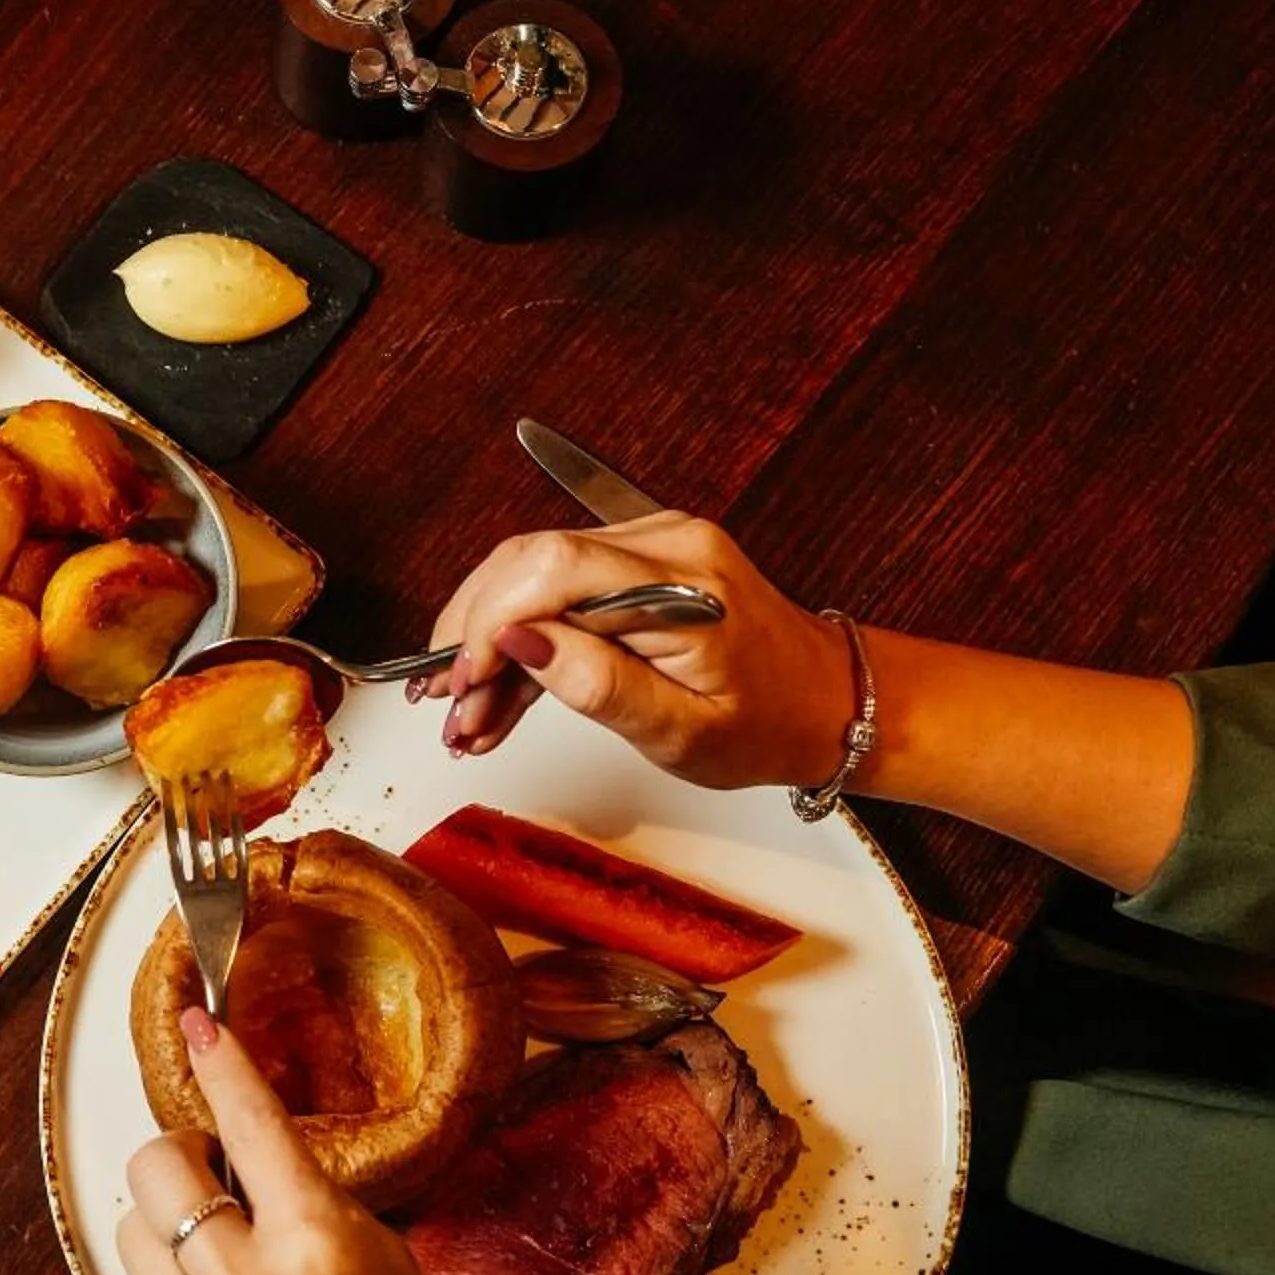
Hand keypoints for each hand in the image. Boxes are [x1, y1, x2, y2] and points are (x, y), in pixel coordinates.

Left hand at [121, 1010, 520, 1274]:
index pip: (250, 1123)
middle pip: (157, 1166)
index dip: (220, 1064)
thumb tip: (248, 1162)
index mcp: (317, 1245)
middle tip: (213, 1182)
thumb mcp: (388, 1272)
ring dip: (169, 1232)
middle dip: (180, 1159)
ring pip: (131, 1232)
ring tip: (219, 1270)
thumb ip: (312, 1211)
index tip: (196, 1023)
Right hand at [419, 511, 856, 787]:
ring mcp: (651, 547)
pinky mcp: (640, 563)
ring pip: (532, 575)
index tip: (461, 682)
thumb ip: (597, 683)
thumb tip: (517, 642)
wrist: (827, 702)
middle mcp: (665, 542)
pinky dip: (522, 639)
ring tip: (465, 716)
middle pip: (530, 561)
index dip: (489, 621)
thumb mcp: (681, 731)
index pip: (553, 568)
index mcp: (683, 582)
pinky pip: (558, 587)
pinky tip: (495, 691)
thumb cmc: (769, 725)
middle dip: (472, 634)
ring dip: (488, 643)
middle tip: (447, 705)